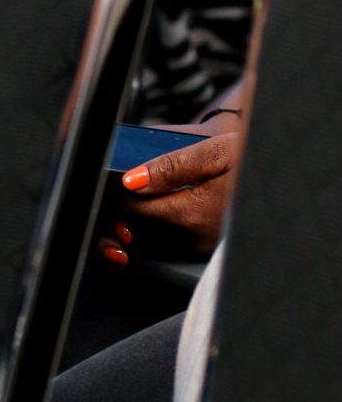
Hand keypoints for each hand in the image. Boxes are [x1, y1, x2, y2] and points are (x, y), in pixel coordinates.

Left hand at [102, 117, 241, 263]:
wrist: (280, 174)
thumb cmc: (251, 158)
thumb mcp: (215, 152)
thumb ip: (171, 166)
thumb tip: (133, 179)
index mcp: (194, 215)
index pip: (134, 209)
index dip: (122, 191)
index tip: (122, 175)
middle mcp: (196, 239)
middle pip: (140, 226)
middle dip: (129, 204)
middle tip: (132, 180)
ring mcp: (202, 248)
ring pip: (152, 236)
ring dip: (143, 215)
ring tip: (148, 189)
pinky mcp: (207, 249)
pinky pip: (170, 240)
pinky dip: (160, 224)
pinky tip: (164, 203)